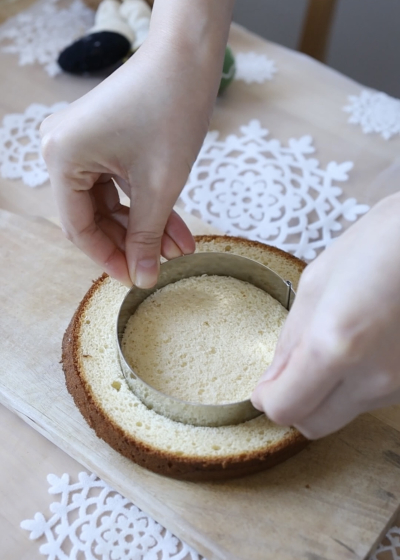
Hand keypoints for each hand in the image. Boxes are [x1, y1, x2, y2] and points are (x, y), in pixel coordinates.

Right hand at [40, 0, 232, 287]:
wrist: (188, 57)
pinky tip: (175, 228)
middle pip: (94, 217)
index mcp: (62, 158)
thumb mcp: (158, 185)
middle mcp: (63, 150)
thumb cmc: (171, 110)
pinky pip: (120, 184)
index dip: (109, 259)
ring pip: (112, 204)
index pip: (79, 229)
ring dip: (146, 227)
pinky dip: (147, 205)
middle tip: (163, 265)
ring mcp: (82, 143)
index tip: (137, 279)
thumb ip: (147, 237)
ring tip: (180, 248)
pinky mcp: (103, 140)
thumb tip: (143, 278)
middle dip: (134, 243)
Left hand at [251, 193, 399, 438]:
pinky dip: (355, 384)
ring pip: (343, 413)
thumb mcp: (316, 284)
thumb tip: (271, 380)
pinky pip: (370, 399)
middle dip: (294, 404)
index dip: (268, 399)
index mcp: (336, 345)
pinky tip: (360, 347)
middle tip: (290, 374)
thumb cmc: (378, 246)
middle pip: (314, 425)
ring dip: (325, 393)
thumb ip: (289, 341)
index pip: (286, 408)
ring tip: (333, 346)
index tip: (265, 387)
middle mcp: (371, 377)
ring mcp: (399, 384)